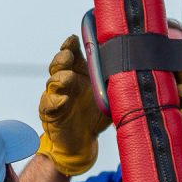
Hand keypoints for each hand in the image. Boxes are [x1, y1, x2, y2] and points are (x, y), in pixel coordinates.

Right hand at [37, 35, 109, 176]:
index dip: (70, 45)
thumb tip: (133, 67)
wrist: (83, 142)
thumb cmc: (96, 116)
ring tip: (67, 78)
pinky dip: (54, 101)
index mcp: (80, 72)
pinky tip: (63, 100)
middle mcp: (67, 81)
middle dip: (62, 58)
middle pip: (59, 64)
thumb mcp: (110, 97)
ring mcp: (56, 95)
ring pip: (52, 81)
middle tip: (67, 56)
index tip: (73, 39)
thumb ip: (117, 82)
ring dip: (59, 79)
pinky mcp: (49, 112)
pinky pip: (47, 104)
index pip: (72, 53)